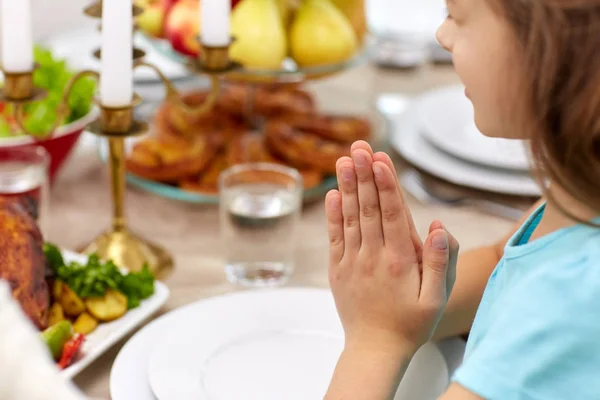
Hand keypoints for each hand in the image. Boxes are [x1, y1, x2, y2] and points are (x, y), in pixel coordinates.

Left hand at [326, 141, 458, 354]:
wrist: (375, 350)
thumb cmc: (411, 324)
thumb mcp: (436, 299)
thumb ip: (439, 261)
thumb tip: (437, 224)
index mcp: (399, 261)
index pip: (393, 215)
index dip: (386, 184)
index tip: (380, 159)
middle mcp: (373, 257)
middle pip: (369, 209)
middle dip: (364, 174)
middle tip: (360, 147)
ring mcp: (352, 262)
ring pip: (350, 217)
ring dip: (348, 187)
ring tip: (344, 160)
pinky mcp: (337, 269)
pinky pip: (334, 237)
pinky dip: (333, 214)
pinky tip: (332, 194)